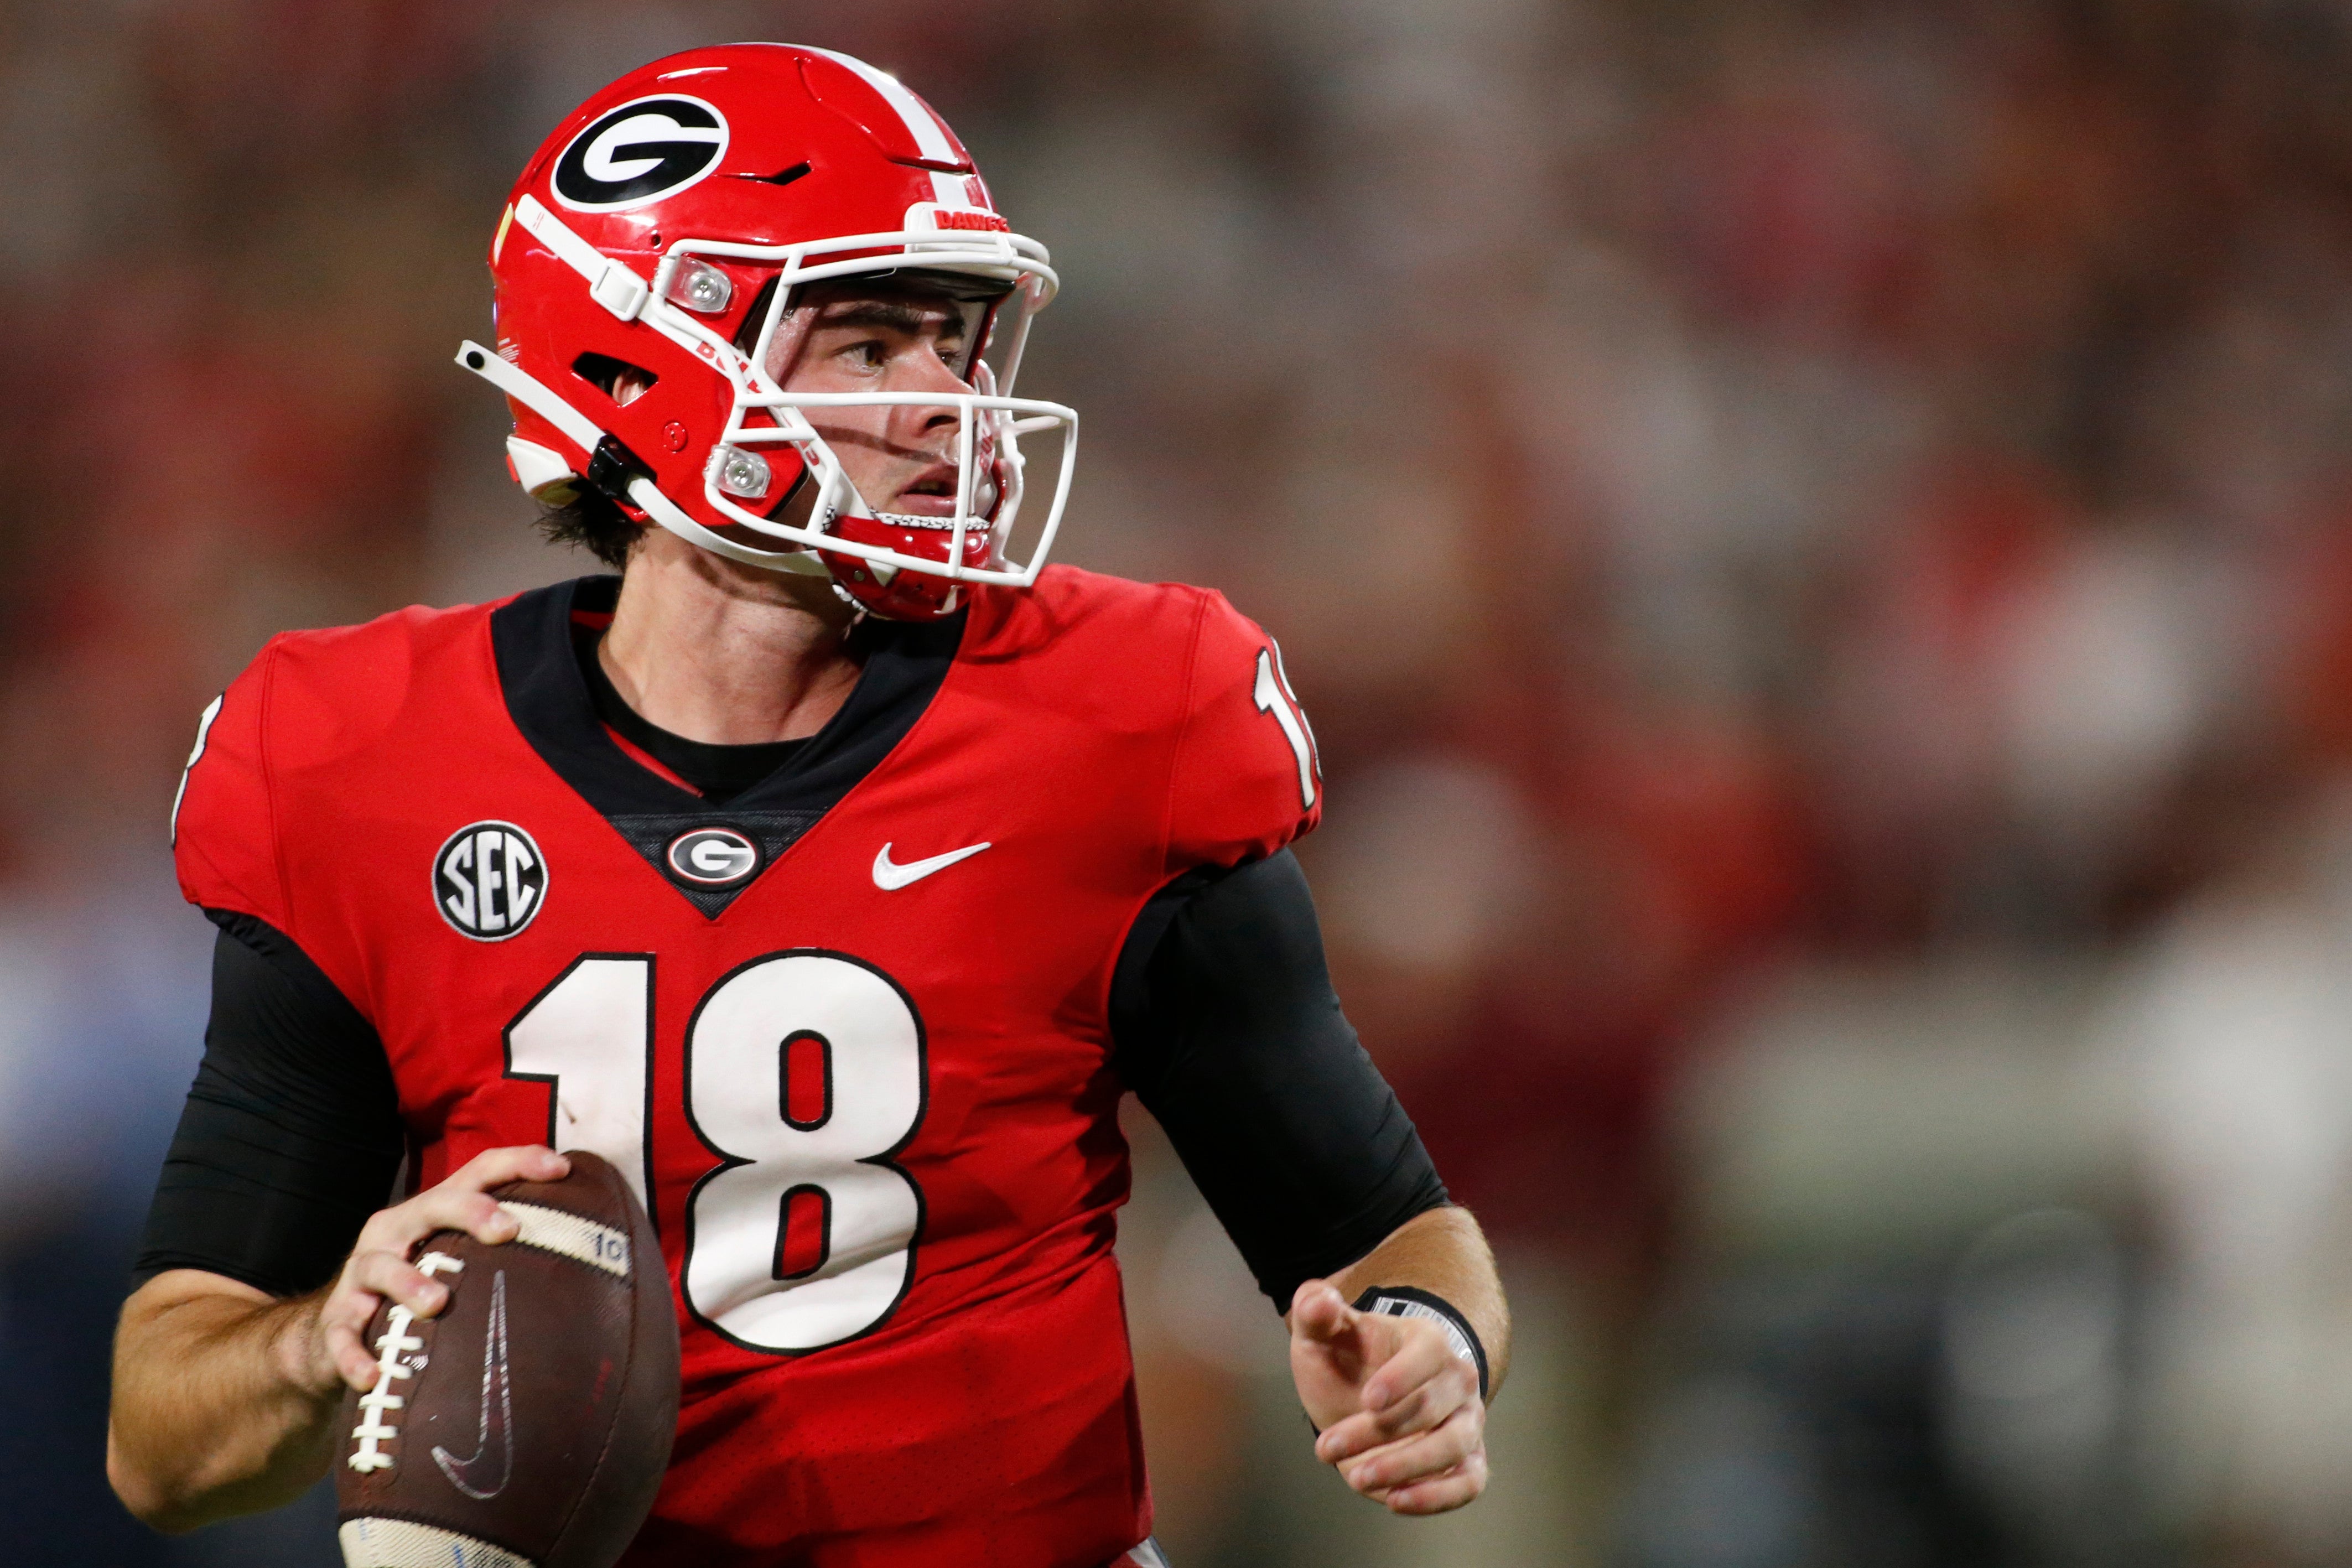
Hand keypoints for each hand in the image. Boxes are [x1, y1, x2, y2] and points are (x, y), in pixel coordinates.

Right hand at [302, 1146, 569, 1393]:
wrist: (333, 1335)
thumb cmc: (419, 1293)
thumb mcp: (458, 1264)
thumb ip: (508, 1256)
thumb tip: (595, 1264)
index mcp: (434, 1213)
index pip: (478, 1173)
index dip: (519, 1162)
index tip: (563, 1169)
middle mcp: (397, 1231)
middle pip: (434, 1204)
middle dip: (471, 1211)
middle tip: (508, 1230)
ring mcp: (362, 1275)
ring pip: (381, 1266)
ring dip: (409, 1282)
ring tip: (439, 1302)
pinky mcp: (336, 1321)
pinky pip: (342, 1336)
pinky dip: (356, 1356)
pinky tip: (374, 1375)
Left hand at [1288, 1279, 1487, 1514]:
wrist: (1365, 1393)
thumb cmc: (1346, 1359)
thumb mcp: (1323, 1333)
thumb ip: (1315, 1310)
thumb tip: (1319, 1301)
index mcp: (1429, 1341)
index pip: (1428, 1356)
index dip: (1401, 1379)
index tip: (1367, 1400)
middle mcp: (1458, 1381)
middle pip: (1429, 1409)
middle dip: (1377, 1433)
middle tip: (1326, 1448)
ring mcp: (1467, 1422)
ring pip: (1453, 1447)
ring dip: (1405, 1467)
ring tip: (1355, 1477)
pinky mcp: (1467, 1460)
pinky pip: (1469, 1482)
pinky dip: (1438, 1496)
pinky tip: (1394, 1501)